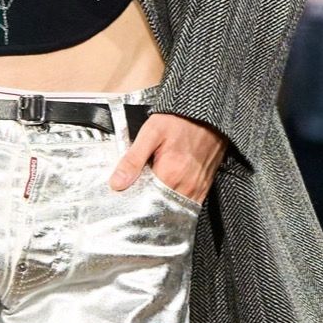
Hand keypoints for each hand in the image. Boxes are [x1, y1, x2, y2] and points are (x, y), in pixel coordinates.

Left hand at [110, 110, 225, 202]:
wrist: (206, 114)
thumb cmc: (179, 120)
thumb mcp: (150, 133)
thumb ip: (133, 160)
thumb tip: (117, 183)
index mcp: (170, 174)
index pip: (145, 201)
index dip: (134, 199)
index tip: (126, 195)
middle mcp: (186, 186)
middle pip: (160, 207)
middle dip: (146, 203)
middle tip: (137, 192)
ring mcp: (197, 188)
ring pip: (173, 208)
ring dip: (161, 204)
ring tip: (152, 192)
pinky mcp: (204, 187)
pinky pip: (188, 205)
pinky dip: (175, 203)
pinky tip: (167, 192)